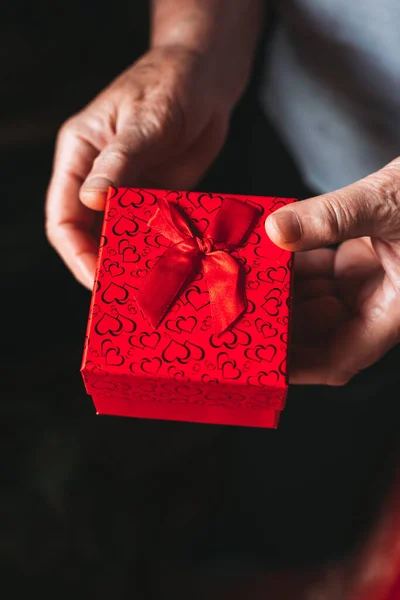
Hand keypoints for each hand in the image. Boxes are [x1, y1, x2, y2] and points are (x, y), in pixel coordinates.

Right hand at [45, 45, 232, 287]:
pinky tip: (174, 265)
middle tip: (126, 293)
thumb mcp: (145, 121)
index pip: (63, 216)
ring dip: (134, 260)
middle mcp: (100, 177)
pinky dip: (160, 248)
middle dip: (105, 264)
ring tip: (151, 287)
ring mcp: (130, 189)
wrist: (208, 79)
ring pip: (122, 236)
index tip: (96, 279)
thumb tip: (91, 201)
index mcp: (80, 155)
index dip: (76, 252)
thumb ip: (120, 162)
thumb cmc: (170, 84)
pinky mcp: (158, 195)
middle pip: (91, 234)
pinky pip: (154, 229)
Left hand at [265, 160, 399, 384]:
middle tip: (236, 307)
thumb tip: (277, 229)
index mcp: (393, 311)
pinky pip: (315, 271)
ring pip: (311, 299)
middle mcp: (377, 303)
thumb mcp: (389, 203)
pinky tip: (266, 250)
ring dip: (280, 288)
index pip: (339, 358)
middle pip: (316, 330)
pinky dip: (291, 262)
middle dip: (278, 319)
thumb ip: (334, 217)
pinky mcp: (358, 259)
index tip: (259, 361)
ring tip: (244, 276)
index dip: (298, 366)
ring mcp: (367, 281)